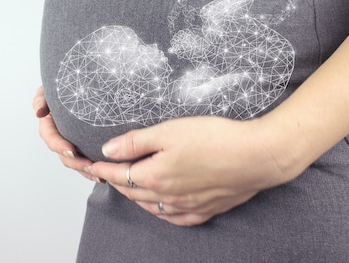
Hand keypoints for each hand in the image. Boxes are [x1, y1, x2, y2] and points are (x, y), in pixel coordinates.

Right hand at [33, 86, 100, 182]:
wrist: (82, 84)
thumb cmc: (62, 86)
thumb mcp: (49, 89)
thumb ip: (41, 98)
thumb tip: (38, 112)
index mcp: (49, 126)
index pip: (52, 139)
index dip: (60, 146)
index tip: (72, 150)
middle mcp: (60, 138)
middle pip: (65, 156)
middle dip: (77, 163)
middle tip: (90, 166)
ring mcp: (73, 143)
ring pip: (77, 162)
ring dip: (86, 170)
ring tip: (99, 175)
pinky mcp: (85, 146)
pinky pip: (88, 160)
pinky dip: (94, 169)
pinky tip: (105, 174)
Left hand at [85, 116, 298, 225]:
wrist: (257, 156)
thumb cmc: (215, 138)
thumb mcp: (168, 131)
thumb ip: (135, 142)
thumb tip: (108, 150)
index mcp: (154, 176)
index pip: (119, 175)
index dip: (102, 168)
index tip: (91, 164)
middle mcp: (167, 196)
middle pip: (133, 192)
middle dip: (116, 181)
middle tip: (107, 172)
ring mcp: (187, 206)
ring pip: (152, 206)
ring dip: (136, 196)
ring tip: (129, 186)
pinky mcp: (206, 209)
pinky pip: (176, 218)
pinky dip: (162, 212)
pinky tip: (162, 206)